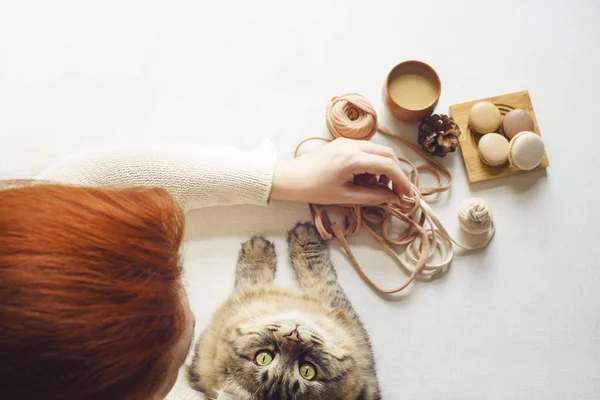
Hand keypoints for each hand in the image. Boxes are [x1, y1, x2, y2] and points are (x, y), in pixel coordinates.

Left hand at [270, 138, 411, 204]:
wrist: (289, 178)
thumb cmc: (313, 189)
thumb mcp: (344, 197)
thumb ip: (371, 197)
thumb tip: (392, 198)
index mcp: (353, 159)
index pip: (388, 165)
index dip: (401, 181)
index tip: (406, 196)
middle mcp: (353, 145)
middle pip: (387, 154)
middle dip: (395, 173)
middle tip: (396, 192)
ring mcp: (348, 141)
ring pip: (378, 151)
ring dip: (384, 168)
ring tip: (376, 188)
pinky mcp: (343, 143)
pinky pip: (367, 150)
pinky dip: (372, 164)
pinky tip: (365, 179)